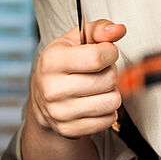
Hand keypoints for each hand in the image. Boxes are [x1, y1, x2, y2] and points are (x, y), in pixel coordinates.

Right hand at [27, 19, 126, 140]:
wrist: (42, 98)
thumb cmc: (62, 64)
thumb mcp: (74, 40)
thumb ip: (99, 30)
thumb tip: (118, 30)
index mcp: (52, 61)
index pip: (96, 58)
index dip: (110, 52)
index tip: (106, 52)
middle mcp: (53, 88)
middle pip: (108, 80)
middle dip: (111, 72)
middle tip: (100, 71)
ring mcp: (60, 112)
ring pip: (112, 101)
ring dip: (111, 92)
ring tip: (99, 87)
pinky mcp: (70, 129)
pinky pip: (108, 119)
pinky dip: (107, 110)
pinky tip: (95, 102)